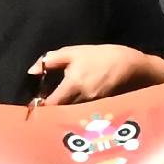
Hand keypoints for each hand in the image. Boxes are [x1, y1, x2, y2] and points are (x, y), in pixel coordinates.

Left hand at [31, 43, 163, 104]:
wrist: (131, 64)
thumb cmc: (99, 56)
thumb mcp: (72, 52)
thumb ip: (49, 61)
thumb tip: (31, 71)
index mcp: (73, 84)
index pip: (52, 103)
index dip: (42, 106)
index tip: (34, 105)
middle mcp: (83, 98)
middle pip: (61, 110)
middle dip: (52, 109)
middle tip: (43, 106)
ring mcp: (94, 104)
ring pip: (72, 111)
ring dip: (64, 110)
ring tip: (58, 106)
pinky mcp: (102, 106)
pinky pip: (84, 111)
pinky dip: (76, 109)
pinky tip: (74, 104)